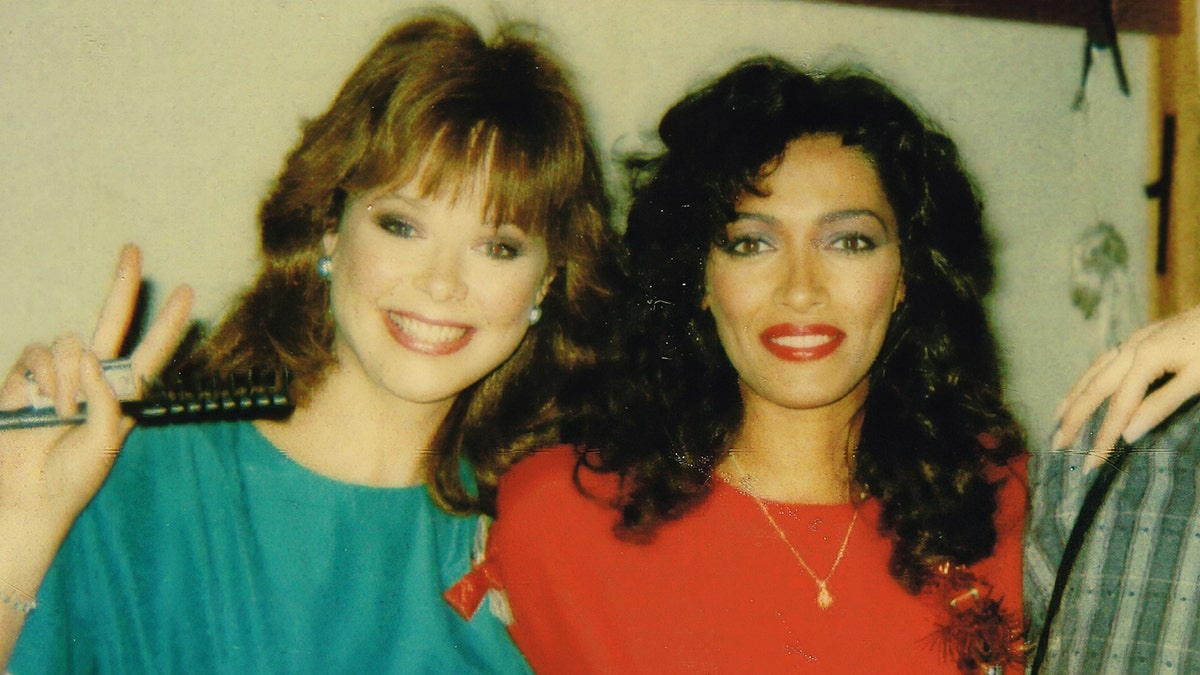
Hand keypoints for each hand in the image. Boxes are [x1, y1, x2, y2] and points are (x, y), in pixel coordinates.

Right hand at [0, 245, 191, 531]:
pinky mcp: (24, 379)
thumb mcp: (102, 447)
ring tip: (60, 412)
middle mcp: (92, 378)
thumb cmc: (70, 480)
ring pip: (68, 343)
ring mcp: (58, 376)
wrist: (24, 499)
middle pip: (110, 321)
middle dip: (122, 284)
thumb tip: (92, 358)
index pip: (151, 353)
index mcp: (121, 396)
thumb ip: (106, 403)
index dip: (168, 323)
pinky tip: (35, 404)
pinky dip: (38, 379)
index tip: (187, 292)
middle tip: (133, 249)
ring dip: (66, 376)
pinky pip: (34, 357)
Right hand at [1053, 303, 1199, 468]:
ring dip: (1074, 397)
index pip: (1118, 407)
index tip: (1089, 465)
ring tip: (1058, 417)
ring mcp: (1134, 340)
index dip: (1103, 437)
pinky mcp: (1141, 337)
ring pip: (1094, 372)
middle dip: (1074, 418)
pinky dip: (1088, 378)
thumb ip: (1163, 404)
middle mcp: (1131, 348)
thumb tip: (1128, 434)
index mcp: (1145, 358)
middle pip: (1094, 388)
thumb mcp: (1198, 378)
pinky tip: (1085, 386)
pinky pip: (1104, 361)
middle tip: (1056, 444)